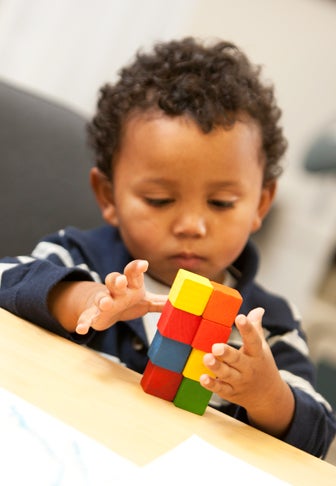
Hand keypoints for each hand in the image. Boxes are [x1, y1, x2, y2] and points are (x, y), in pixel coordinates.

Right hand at [49, 260, 166, 334]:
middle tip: (120, 281)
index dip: (137, 267)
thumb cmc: (128, 300)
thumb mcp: (145, 301)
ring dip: (103, 299)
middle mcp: (116, 290)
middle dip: (117, 280)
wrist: (106, 307)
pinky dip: (84, 322)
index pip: (132, 272)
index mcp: (130, 284)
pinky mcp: (93, 314)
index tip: (143, 264)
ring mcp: (104, 301)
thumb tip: (183, 302)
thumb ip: (162, 302)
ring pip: (102, 297)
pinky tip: (82, 329)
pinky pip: (88, 316)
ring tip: (106, 303)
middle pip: (115, 280)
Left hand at [200, 307, 294, 436]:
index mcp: (257, 354)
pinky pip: (221, 389)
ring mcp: (240, 382)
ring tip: (206, 358)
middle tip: (216, 347)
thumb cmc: (261, 365)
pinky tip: (203, 378)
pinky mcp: (231, 392)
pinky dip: (212, 384)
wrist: (268, 396)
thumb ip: (255, 328)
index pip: (253, 340)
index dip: (247, 329)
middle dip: (227, 353)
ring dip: (216, 367)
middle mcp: (249, 368)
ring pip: (227, 374)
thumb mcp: (262, 347)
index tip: (240, 317)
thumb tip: (258, 309)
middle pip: (238, 360)